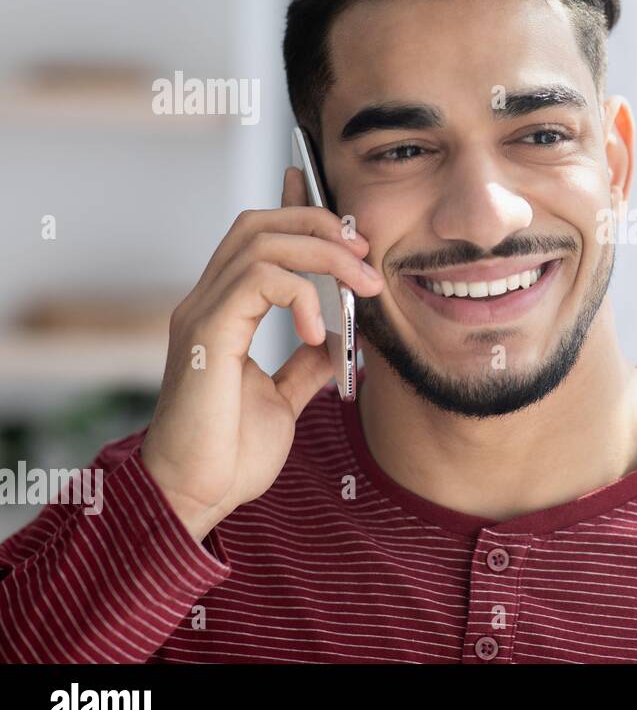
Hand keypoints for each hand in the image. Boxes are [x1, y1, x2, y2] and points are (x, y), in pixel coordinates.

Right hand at [139, 167, 384, 542]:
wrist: (197, 496)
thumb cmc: (230, 454)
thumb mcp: (282, 400)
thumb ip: (305, 364)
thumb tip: (340, 337)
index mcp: (222, 314)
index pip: (256, 238)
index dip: (297, 213)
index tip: (345, 216)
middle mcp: (206, 304)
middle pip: (258, 225)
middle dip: (319, 225)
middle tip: (365, 254)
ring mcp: (202, 315)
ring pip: (261, 242)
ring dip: (324, 255)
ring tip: (362, 286)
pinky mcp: (206, 334)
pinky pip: (258, 281)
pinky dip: (301, 294)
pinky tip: (320, 331)